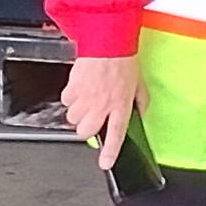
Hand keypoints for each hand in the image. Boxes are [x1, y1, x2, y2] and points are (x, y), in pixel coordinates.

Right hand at [62, 54, 147, 170]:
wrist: (108, 42)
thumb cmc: (124, 61)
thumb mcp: (139, 85)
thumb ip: (140, 103)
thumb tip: (139, 115)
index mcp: (120, 106)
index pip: (116, 136)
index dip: (110, 153)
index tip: (105, 163)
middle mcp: (102, 105)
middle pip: (86, 131)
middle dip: (87, 129)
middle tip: (92, 120)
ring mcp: (86, 98)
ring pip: (73, 118)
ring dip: (78, 113)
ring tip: (87, 102)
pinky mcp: (73, 88)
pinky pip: (66, 101)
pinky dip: (71, 98)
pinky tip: (80, 90)